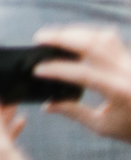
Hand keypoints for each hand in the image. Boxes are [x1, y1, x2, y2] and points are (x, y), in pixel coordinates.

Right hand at [34, 24, 130, 141]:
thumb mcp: (103, 126)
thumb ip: (73, 112)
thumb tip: (47, 106)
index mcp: (119, 92)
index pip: (82, 73)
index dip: (56, 70)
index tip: (37, 70)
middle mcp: (127, 72)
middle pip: (91, 45)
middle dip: (62, 38)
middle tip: (39, 38)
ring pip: (101, 36)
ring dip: (75, 32)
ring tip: (54, 35)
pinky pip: (110, 39)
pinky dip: (90, 34)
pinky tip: (77, 37)